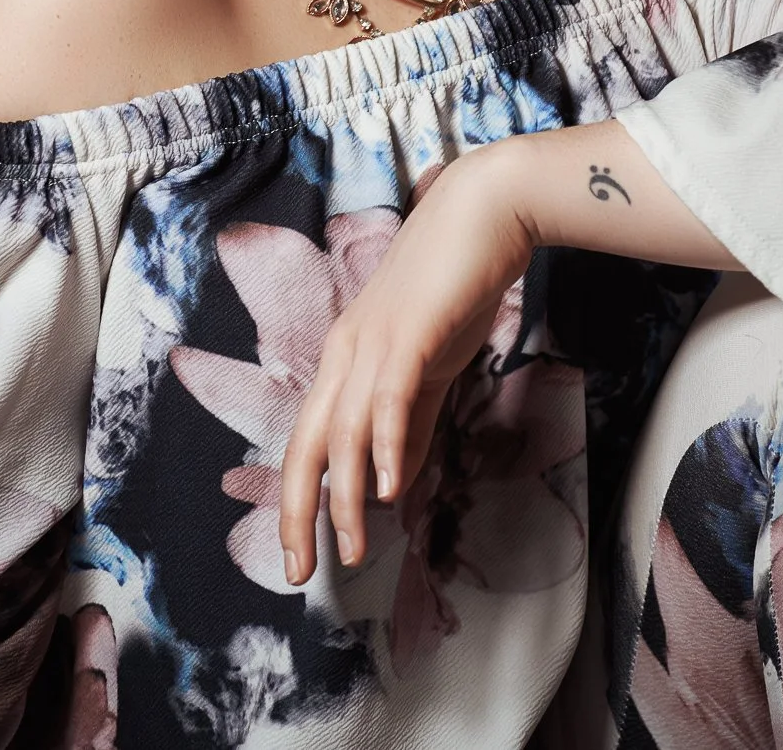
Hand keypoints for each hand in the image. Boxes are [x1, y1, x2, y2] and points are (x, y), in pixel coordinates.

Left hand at [277, 137, 533, 585]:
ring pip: (342, 430)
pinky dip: (383, 445)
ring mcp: (372, 340)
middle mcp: (346, 350)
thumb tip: (388, 484)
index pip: (309, 439)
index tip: (305, 552)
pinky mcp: (408, 333)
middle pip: (306, 442)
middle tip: (302, 571)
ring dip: (344, 496)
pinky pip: (387, 398)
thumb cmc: (455, 282)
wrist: (483, 212)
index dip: (301, 498)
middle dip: (298, 511)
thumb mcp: (428, 363)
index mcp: (345, 357)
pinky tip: (386, 488)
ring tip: (354, 549)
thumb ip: (409, 422)